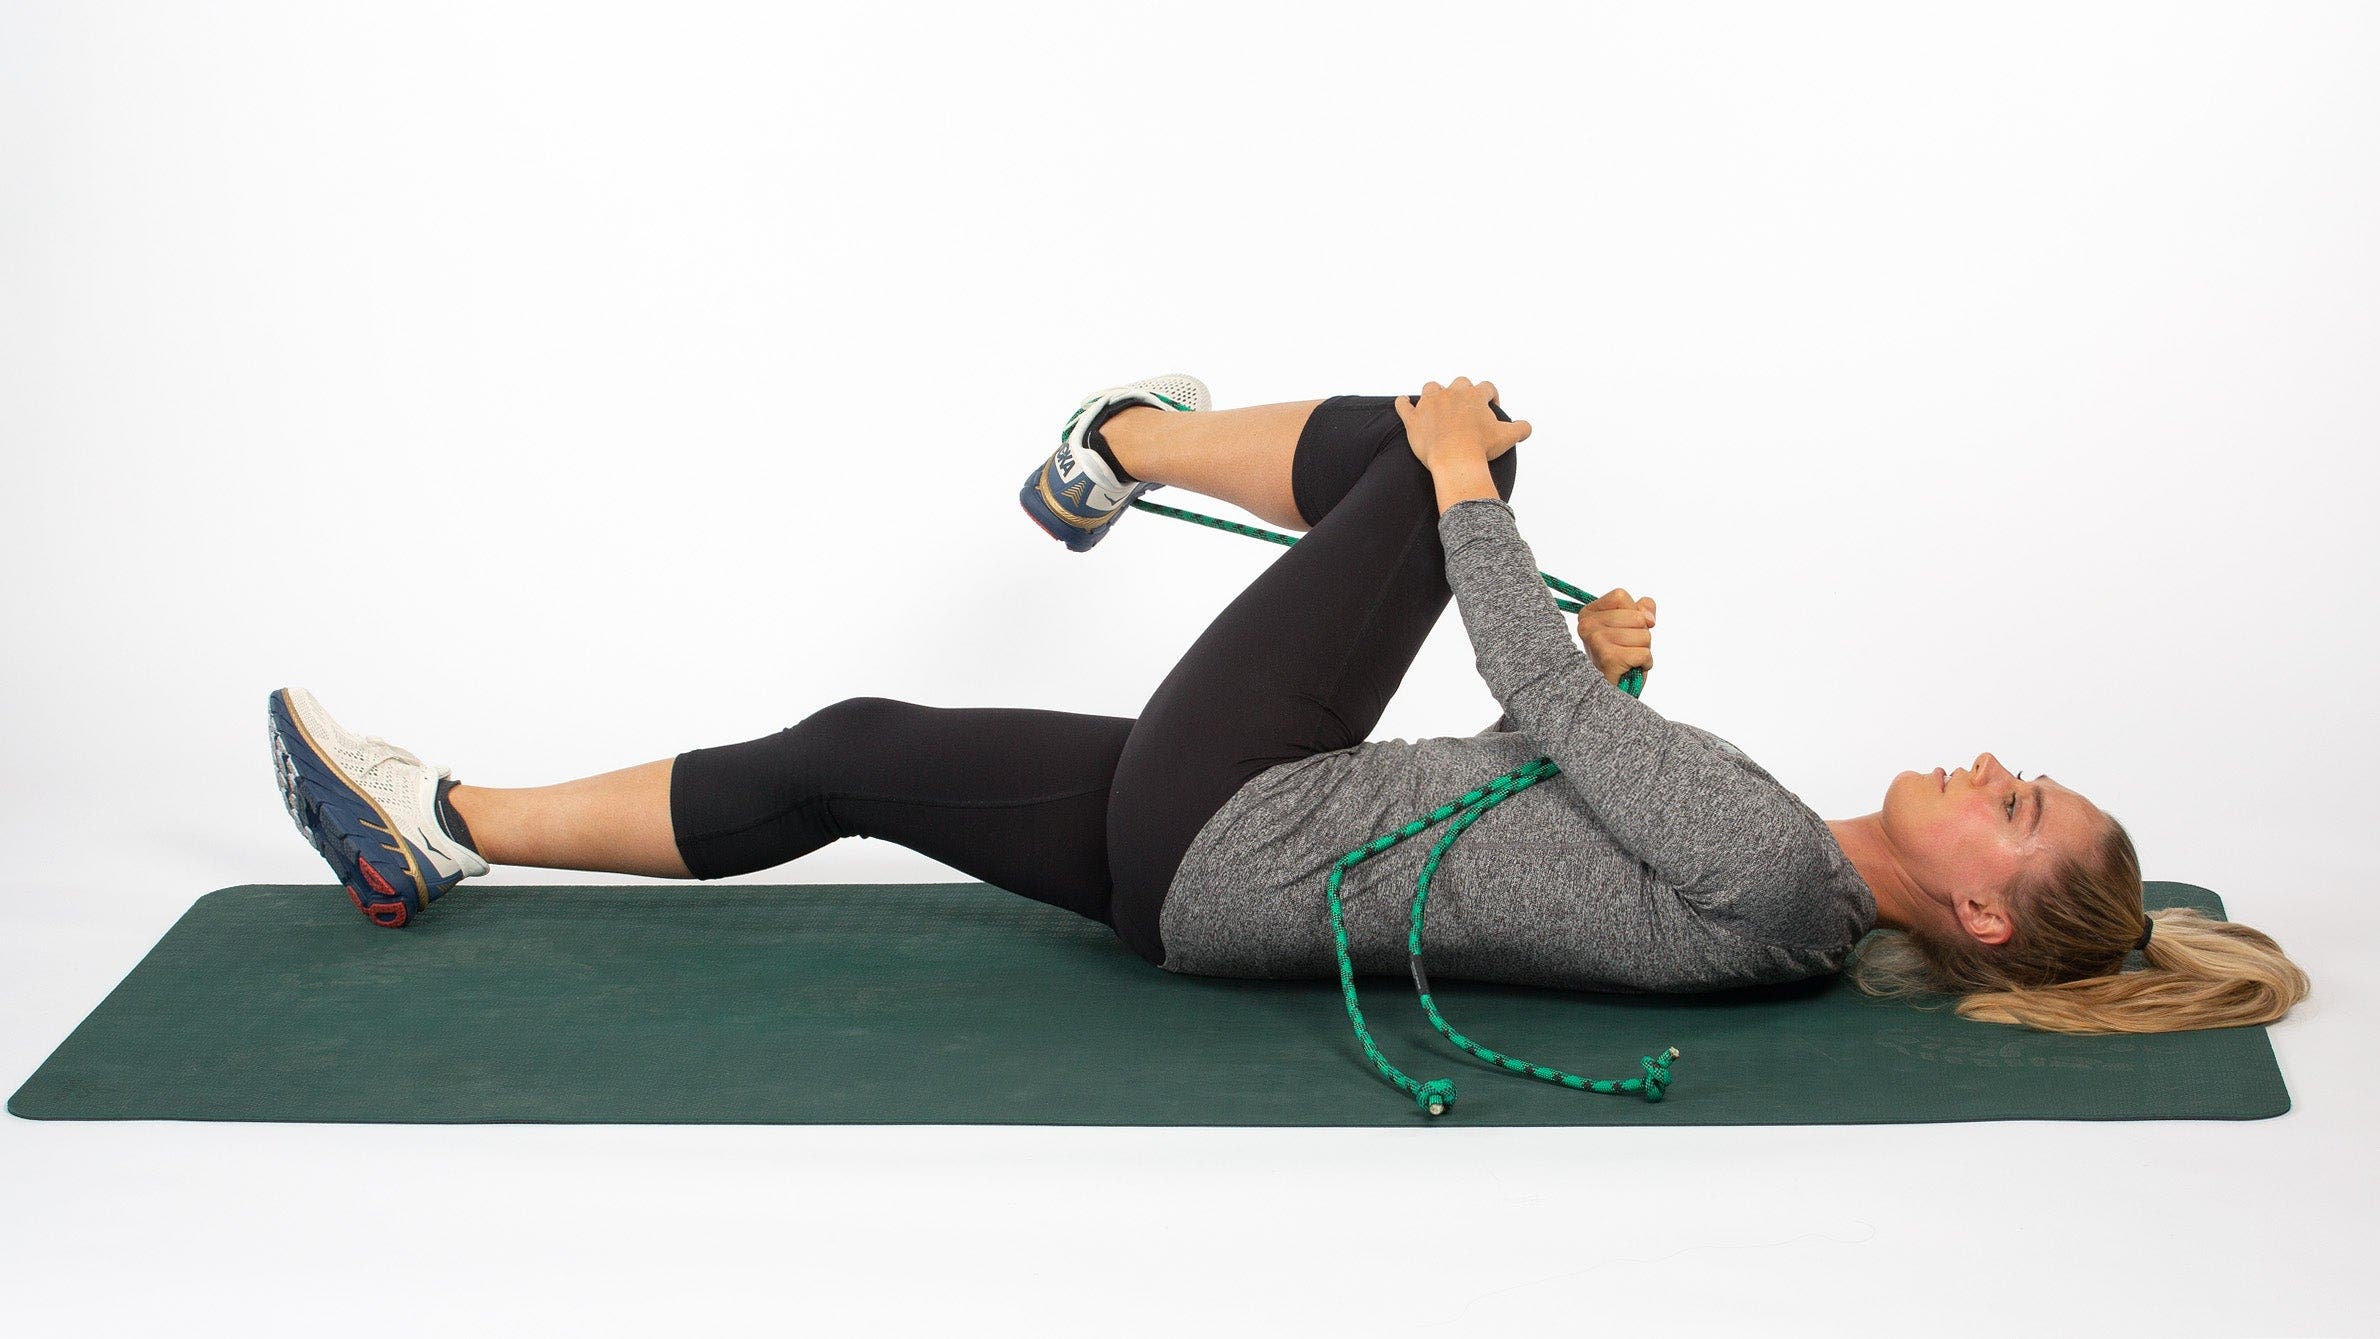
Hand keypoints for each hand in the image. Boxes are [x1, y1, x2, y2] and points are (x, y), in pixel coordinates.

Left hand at [1392, 377, 1530, 470]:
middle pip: (1459, 383)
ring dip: (1434, 394)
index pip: (1487, 387)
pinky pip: (1404, 406)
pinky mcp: (1413, 419)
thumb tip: (1527, 427)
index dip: (1491, 396)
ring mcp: (1430, 404)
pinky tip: (1403, 402)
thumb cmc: (1481, 447)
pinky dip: (1403, 404)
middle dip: (1463, 392)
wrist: (1454, 459)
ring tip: (1437, 404)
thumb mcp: (1507, 437)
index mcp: (1474, 396)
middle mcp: (1452, 394)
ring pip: (1431, 388)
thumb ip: (1521, 429)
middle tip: (1465, 408)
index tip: (1491, 407)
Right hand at [1578, 587, 1654, 686]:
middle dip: (1641, 635)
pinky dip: (1645, 663)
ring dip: (1643, 650)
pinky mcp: (1608, 658)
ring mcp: (1596, 641)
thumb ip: (1642, 609)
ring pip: (1643, 636)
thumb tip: (1648, 617)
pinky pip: (1644, 653)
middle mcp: (1587, 626)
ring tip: (1628, 659)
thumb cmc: (1619, 658)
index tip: (1627, 628)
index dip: (1633, 612)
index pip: (1621, 596)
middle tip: (1626, 648)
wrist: (1609, 693)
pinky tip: (1631, 668)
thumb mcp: (1630, 626)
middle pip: (1636, 617)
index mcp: (1588, 614)